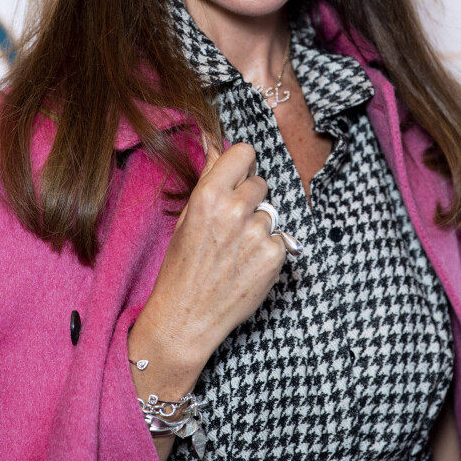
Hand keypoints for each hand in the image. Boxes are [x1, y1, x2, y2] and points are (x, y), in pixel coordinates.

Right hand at [129, 142, 285, 390]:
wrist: (186, 318)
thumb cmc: (181, 266)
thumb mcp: (186, 217)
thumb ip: (208, 178)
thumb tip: (216, 142)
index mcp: (209, 195)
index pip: (244, 152)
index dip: (242, 165)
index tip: (237, 178)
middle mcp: (235, 210)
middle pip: (260, 182)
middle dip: (249, 198)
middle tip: (231, 224)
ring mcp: (257, 234)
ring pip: (269, 213)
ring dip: (258, 226)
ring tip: (236, 250)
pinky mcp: (274, 256)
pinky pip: (279, 239)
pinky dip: (267, 250)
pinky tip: (246, 265)